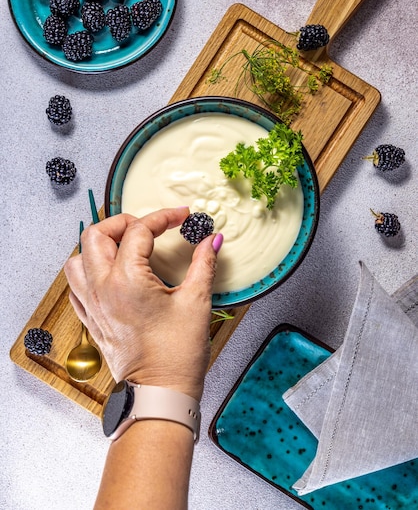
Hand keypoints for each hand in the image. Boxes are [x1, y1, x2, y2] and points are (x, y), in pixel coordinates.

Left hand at [64, 207, 222, 400]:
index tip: (182, 217)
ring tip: (124, 246)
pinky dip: (89, 271)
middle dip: (122, 222)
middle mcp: (102, 289)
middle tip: (147, 226)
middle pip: (96, 234)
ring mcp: (93, 305)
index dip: (163, 217)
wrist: (159, 393)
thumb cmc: (177, 355)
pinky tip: (110, 273)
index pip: (140, 230)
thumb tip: (212, 240)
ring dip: (99, 245)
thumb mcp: (196, 302)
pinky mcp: (92, 320)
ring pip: (77, 259)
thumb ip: (203, 264)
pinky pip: (76, 286)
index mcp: (127, 280)